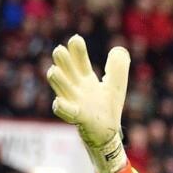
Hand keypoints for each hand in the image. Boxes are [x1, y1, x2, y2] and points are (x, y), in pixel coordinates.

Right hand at [46, 35, 130, 172]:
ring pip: (61, 89)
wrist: (107, 132)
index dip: (77, 51)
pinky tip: (58, 102)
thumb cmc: (107, 107)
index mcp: (85, 79)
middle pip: (66, 71)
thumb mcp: (116, 85)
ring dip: (57, 80)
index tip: (76, 39)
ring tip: (53, 70)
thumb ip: (117, 68)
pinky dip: (61, 107)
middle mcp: (76, 88)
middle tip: (59, 50)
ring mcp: (74, 102)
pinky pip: (65, 111)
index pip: (79, 61)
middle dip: (62, 61)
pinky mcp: (77, 117)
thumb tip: (120, 50)